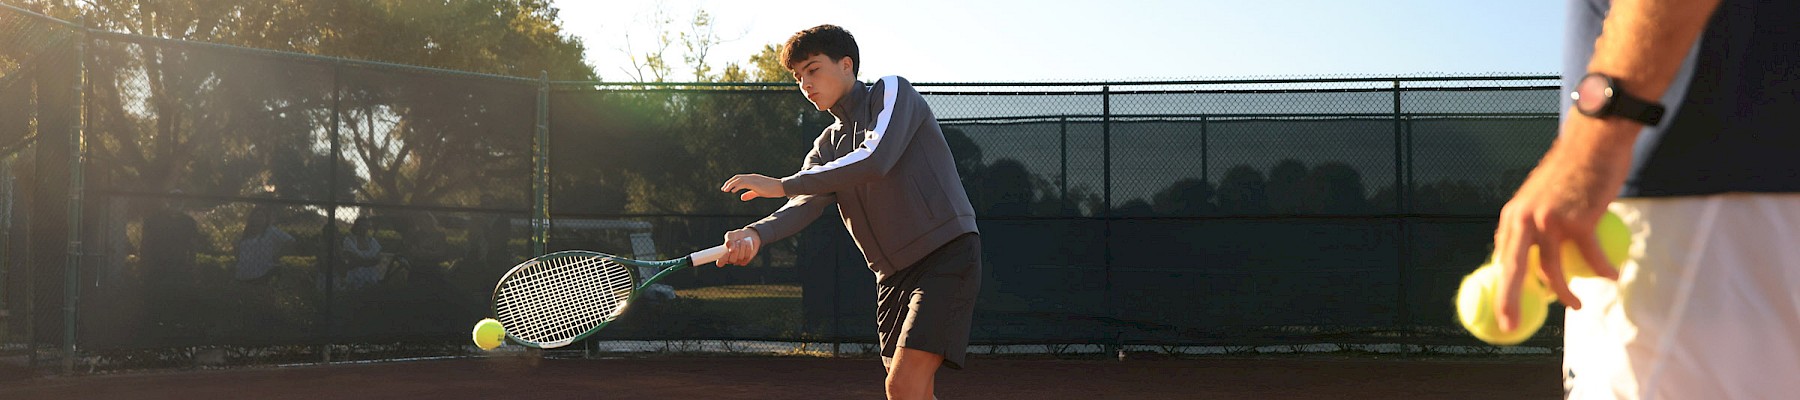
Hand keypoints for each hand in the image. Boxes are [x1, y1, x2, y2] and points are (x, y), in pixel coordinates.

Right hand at [719, 229, 760, 266]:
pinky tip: (747, 244)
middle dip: (736, 249)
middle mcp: (729, 260)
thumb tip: (730, 249)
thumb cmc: (736, 236)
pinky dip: (747, 248)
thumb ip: (728, 241)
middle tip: (737, 242)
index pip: (720, 262)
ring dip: (742, 246)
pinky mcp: (745, 261)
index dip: (722, 260)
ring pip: (740, 257)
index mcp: (722, 254)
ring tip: (742, 240)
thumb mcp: (730, 235)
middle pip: (732, 260)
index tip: (727, 252)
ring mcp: (738, 261)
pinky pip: (747, 256)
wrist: (748, 235)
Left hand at [721, 174, 785, 200]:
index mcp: (752, 178)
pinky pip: (743, 183)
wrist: (781, 187)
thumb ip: (750, 194)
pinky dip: (737, 186)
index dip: (732, 182)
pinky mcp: (755, 183)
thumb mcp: (759, 192)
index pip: (739, 178)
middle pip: (737, 177)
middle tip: (723, 189)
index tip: (726, 188)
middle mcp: (752, 177)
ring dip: (731, 184)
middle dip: (729, 183)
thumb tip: (741, 197)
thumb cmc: (771, 190)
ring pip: (738, 179)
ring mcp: (753, 179)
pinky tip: (733, 191)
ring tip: (725, 190)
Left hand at [1492, 113, 1632, 331]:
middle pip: (1512, 270)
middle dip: (1509, 302)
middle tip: (1510, 326)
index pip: (1503, 257)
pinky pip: (1592, 256)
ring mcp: (1550, 220)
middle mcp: (1524, 219)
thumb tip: (1536, 251)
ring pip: (1552, 271)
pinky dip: (1603, 270)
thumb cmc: (1573, 169)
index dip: (1503, 285)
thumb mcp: (1542, 195)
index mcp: (1513, 216)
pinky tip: (1612, 276)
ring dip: (1566, 294)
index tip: (1506, 307)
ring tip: (1577, 305)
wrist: (1594, 142)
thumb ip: (1536, 222)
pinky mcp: (1578, 220)